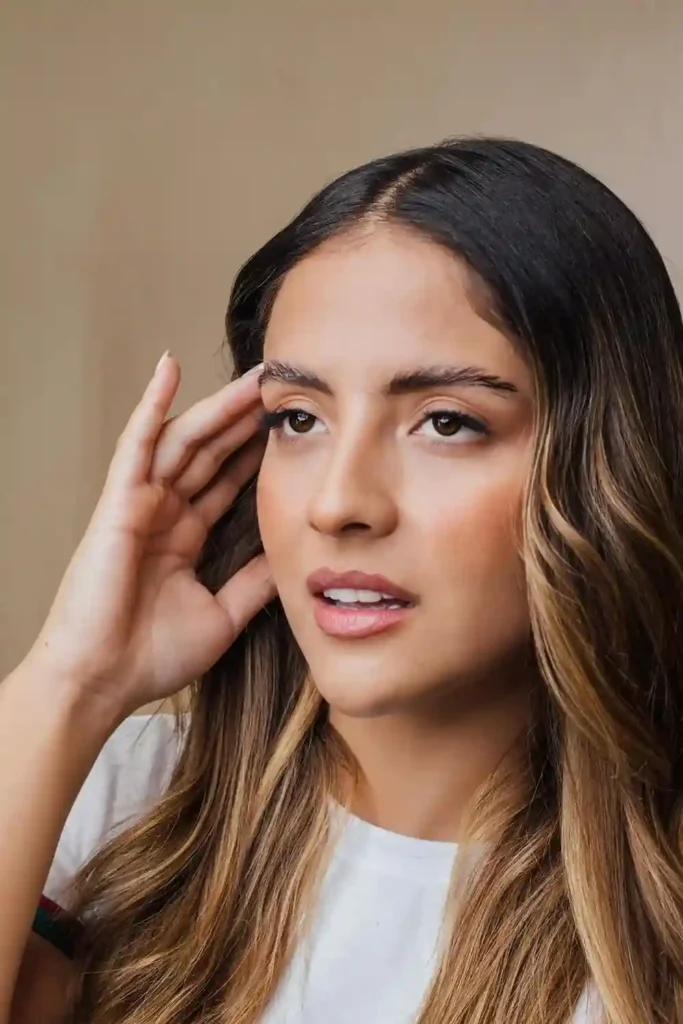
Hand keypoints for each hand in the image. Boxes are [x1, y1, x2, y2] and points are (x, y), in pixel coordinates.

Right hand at [26, 352, 274, 717]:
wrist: (102, 682)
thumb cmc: (150, 656)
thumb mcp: (223, 615)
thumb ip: (252, 582)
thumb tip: (289, 558)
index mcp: (185, 537)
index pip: (227, 480)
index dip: (257, 451)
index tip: (292, 426)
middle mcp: (164, 513)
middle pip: (212, 451)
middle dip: (246, 419)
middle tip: (283, 386)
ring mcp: (140, 504)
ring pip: (185, 440)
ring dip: (218, 406)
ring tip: (254, 376)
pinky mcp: (118, 503)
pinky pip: (136, 445)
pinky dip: (152, 406)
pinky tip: (169, 370)